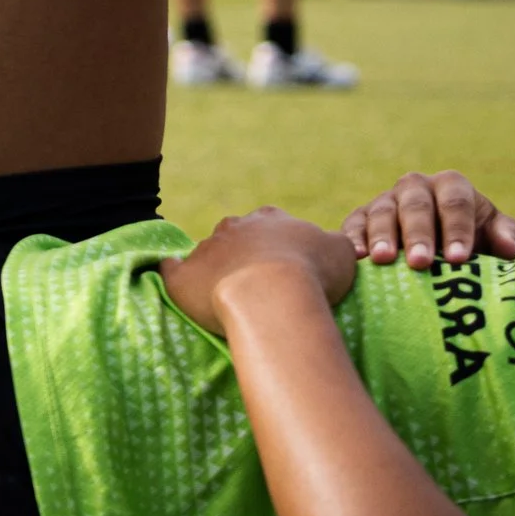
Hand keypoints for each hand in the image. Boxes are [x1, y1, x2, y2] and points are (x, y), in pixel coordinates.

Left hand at [162, 207, 356, 335]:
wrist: (273, 294)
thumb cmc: (311, 273)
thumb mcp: (340, 252)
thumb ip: (333, 244)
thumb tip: (330, 245)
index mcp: (270, 219)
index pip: (271, 225)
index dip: (279, 246)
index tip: (287, 268)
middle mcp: (234, 227)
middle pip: (237, 237)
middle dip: (244, 255)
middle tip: (259, 286)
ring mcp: (206, 248)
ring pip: (208, 255)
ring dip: (216, 270)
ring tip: (229, 296)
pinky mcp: (184, 276)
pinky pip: (174, 271)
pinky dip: (175, 274)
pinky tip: (177, 281)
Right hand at [343, 170, 514, 270]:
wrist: (438, 244)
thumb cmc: (472, 241)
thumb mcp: (494, 236)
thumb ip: (506, 236)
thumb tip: (509, 248)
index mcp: (451, 186)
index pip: (456, 203)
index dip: (457, 230)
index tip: (459, 260)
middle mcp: (416, 186)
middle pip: (417, 206)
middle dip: (419, 234)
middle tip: (421, 262)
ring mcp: (386, 200)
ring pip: (383, 212)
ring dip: (383, 236)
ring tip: (384, 260)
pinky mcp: (361, 217)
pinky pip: (355, 224)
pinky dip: (354, 239)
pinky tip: (356, 257)